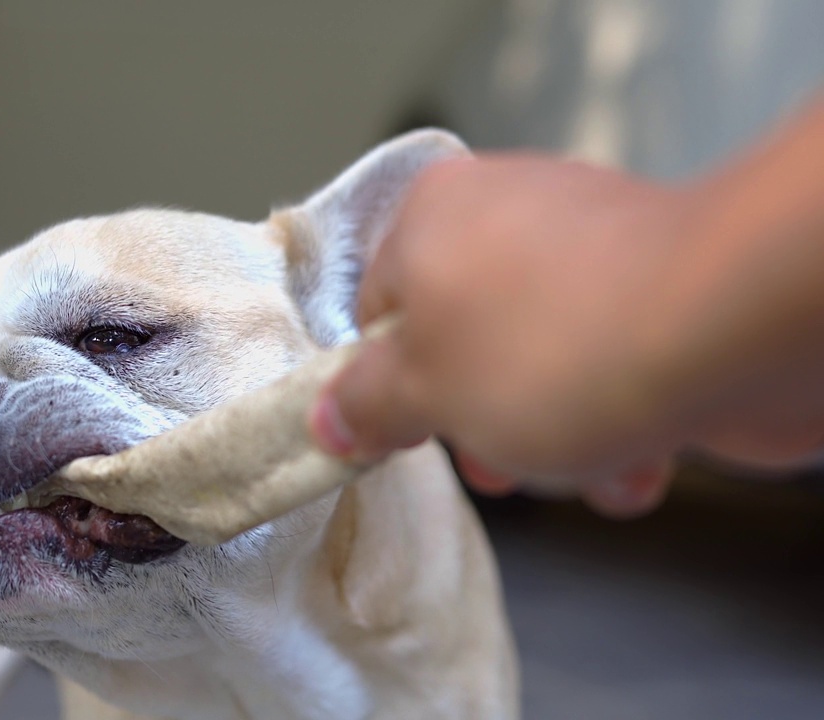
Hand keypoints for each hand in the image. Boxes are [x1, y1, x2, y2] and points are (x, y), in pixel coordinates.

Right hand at [310, 155, 699, 514]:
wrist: (730, 328)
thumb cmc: (548, 349)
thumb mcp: (424, 392)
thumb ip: (364, 407)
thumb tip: (325, 419)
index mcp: (432, 216)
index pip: (377, 309)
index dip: (387, 385)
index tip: (409, 436)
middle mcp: (510, 213)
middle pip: (463, 344)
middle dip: (480, 424)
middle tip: (497, 467)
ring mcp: (595, 250)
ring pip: (541, 365)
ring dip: (556, 438)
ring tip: (585, 466)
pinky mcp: (666, 291)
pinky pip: (614, 362)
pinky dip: (622, 421)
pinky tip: (642, 459)